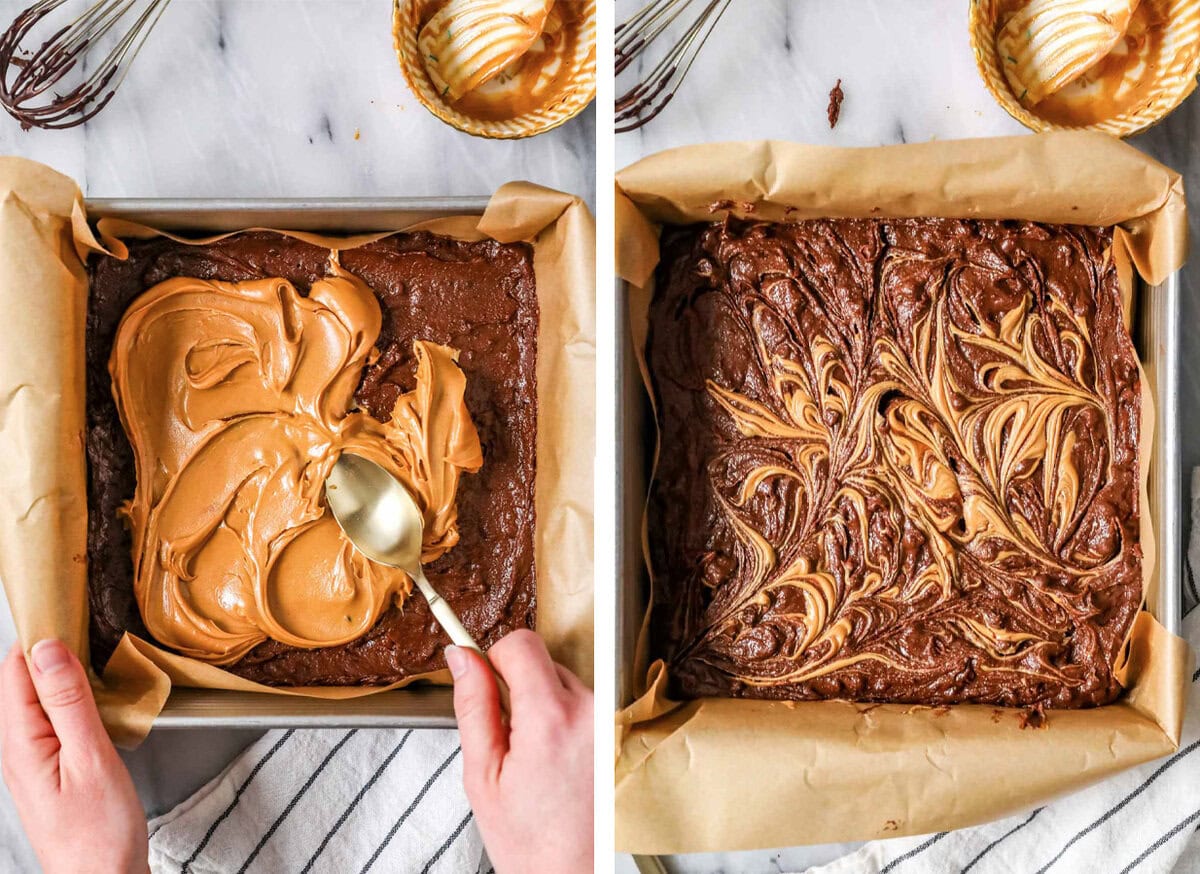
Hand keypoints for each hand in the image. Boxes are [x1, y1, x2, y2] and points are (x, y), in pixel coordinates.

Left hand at [0, 641, 148, 873]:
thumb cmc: (100, 831)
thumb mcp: (91, 758)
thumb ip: (68, 702)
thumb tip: (48, 649)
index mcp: (19, 744)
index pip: (15, 671)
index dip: (40, 636)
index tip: (72, 612)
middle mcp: (16, 750)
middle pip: (21, 682)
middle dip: (50, 650)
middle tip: (91, 628)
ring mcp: (30, 761)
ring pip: (37, 700)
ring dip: (63, 675)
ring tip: (98, 657)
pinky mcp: (48, 769)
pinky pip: (50, 720)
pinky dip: (71, 700)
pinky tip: (96, 699)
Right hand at [448, 630, 592, 873]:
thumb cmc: (529, 841)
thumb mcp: (482, 775)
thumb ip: (473, 706)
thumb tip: (462, 656)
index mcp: (550, 719)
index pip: (522, 644)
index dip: (496, 659)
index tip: (488, 685)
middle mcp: (590, 713)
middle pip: (545, 662)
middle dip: (521, 689)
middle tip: (512, 740)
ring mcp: (610, 723)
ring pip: (565, 683)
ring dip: (547, 707)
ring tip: (539, 758)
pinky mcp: (621, 734)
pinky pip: (587, 706)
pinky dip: (569, 723)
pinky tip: (560, 763)